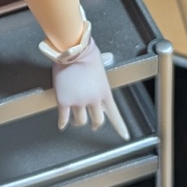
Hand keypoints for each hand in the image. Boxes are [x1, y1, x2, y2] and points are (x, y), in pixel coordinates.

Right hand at [43, 24, 129, 138]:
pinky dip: (62, 123)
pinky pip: (63, 118)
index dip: (120, 127)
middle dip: (95, 125)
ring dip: (78, 122)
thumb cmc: (86, 54)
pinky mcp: (64, 101)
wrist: (72, 50)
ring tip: (74, 120)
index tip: (124, 136)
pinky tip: (62, 125)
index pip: (115, 114)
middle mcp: (93, 100)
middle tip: (93, 126)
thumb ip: (99, 86)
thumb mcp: (100, 72)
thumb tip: (96, 92)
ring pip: (80, 121)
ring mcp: (78, 101)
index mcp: (104, 92)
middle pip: (97, 121)